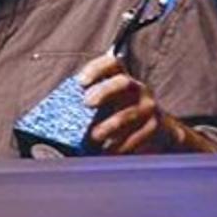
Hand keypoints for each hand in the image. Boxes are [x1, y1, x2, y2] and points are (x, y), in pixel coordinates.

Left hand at [75, 53, 216, 154]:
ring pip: (129, 114)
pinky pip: (137, 137)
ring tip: (94, 137)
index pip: (112, 64)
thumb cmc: (122, 115)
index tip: (80, 81)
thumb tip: (55, 113)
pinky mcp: (154, 128)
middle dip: (104, 91)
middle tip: (87, 103)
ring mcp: (148, 108)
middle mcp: (138, 89)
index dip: (96, 69)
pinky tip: (107, 152)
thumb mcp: (109, 104)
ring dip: (109, 126)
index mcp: (122, 79)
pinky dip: (120, 146)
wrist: (160, 132)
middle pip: (123, 82)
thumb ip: (89, 102)